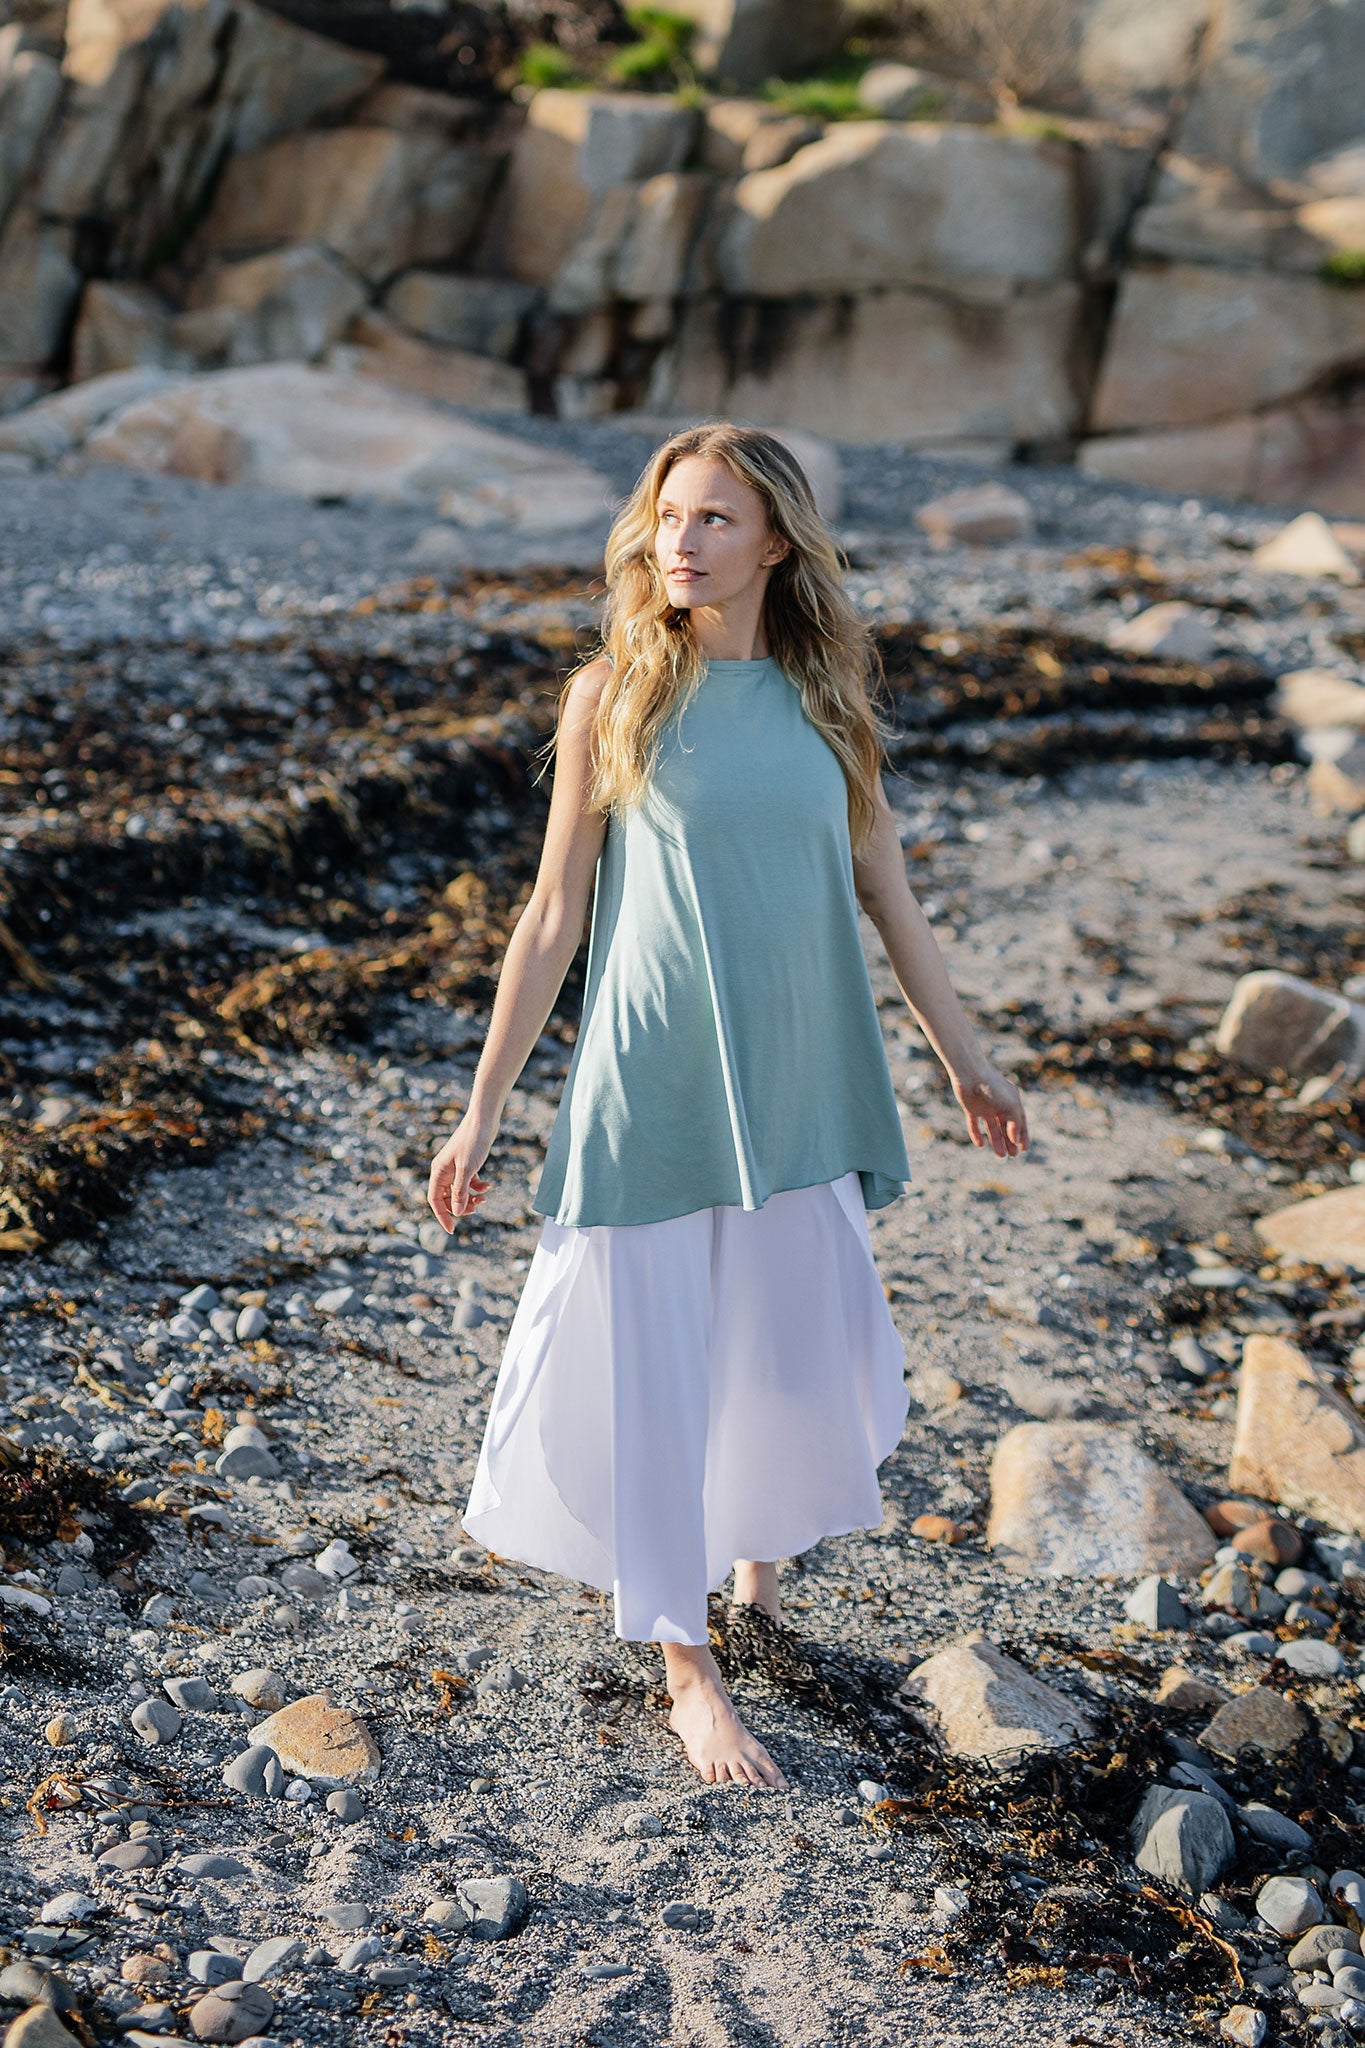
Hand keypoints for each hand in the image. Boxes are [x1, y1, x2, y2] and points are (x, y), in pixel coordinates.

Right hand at [427, 1111, 496, 1230]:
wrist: (484, 1121)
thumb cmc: (473, 1142)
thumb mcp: (467, 1169)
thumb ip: (460, 1191)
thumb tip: (456, 1212)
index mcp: (438, 1172)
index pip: (435, 1200)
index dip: (442, 1216)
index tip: (452, 1229)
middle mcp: (444, 1171)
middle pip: (447, 1198)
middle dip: (460, 1206)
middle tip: (476, 1208)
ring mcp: (455, 1168)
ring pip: (459, 1191)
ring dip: (471, 1198)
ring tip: (484, 1198)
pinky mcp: (467, 1164)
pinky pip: (468, 1182)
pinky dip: (477, 1187)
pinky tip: (488, 1186)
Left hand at [949, 1063, 1028, 1157]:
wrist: (971, 1074)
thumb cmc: (994, 1087)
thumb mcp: (1011, 1106)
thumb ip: (1015, 1123)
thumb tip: (1016, 1140)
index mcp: (1012, 1102)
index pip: (1019, 1122)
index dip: (1022, 1135)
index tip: (1024, 1149)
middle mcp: (999, 1105)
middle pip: (1006, 1127)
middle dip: (1010, 1141)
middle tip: (1013, 1155)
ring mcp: (985, 1107)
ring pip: (992, 1128)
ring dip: (997, 1141)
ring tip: (1001, 1155)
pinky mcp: (971, 1108)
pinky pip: (974, 1125)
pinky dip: (977, 1135)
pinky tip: (981, 1144)